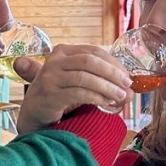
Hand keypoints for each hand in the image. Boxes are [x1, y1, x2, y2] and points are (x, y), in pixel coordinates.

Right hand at [14, 44, 132, 133]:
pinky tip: (107, 103)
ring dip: (107, 87)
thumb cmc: (59, 95)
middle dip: (113, 73)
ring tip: (121, 97)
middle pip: (90, 61)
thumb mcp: (77, 80)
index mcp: (63, 51)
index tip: (127, 76)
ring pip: (85, 77)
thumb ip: (99, 79)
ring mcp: (50, 77)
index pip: (94, 52)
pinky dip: (96, 98)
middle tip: (128, 85)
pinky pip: (78, 93)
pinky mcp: (50, 94)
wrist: (34, 113)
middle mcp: (54, 60)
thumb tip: (130, 88)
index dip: (114, 63)